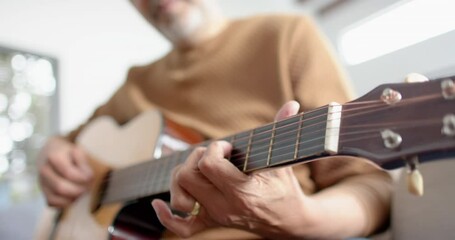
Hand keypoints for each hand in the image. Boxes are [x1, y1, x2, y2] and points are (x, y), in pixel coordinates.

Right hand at [38, 137, 92, 207]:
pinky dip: (64, 203)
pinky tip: (73, 196)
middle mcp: (44, 170)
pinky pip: (52, 203)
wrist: (50, 152)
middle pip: (60, 187)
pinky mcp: (43, 191)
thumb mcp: (78, 151)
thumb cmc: (68, 153)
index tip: (91, 177)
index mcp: (53, 157)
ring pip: (54, 198)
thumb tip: (88, 177)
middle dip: (77, 190)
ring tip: (81, 191)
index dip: (82, 178)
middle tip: (87, 187)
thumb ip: (83, 163)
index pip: (68, 173)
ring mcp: (41, 182)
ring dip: (71, 198)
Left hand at [152, 101, 318, 237]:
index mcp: (243, 191)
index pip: (209, 165)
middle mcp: (225, 207)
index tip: (228, 147)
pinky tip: (159, 204)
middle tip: (215, 155)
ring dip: (182, 177)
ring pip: (179, 196)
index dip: (215, 149)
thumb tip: (291, 104)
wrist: (290, 222)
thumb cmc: (286, 188)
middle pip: (187, 176)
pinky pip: (181, 227)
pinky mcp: (211, 224)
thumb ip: (282, 130)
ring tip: (200, 169)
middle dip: (197, 158)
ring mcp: (216, 217)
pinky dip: (167, 216)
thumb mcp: (284, 160)